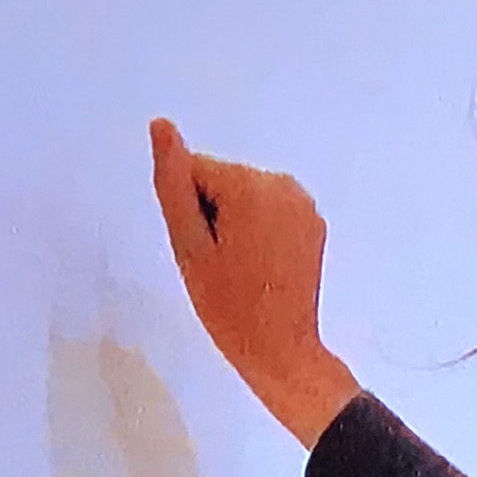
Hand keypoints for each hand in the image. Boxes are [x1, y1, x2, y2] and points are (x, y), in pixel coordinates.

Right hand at [150, 118, 359, 446]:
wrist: (279, 349)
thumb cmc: (228, 305)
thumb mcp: (188, 244)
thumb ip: (172, 181)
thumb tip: (162, 127)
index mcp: (250, 185)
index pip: (193, 171)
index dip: (188, 212)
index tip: (203, 249)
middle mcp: (283, 184)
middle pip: (222, 181)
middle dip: (213, 215)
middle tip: (219, 263)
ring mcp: (303, 203)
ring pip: (245, 195)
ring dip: (235, 223)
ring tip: (240, 267)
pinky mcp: (314, 222)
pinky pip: (271, 211)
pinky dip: (261, 231)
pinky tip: (262, 266)